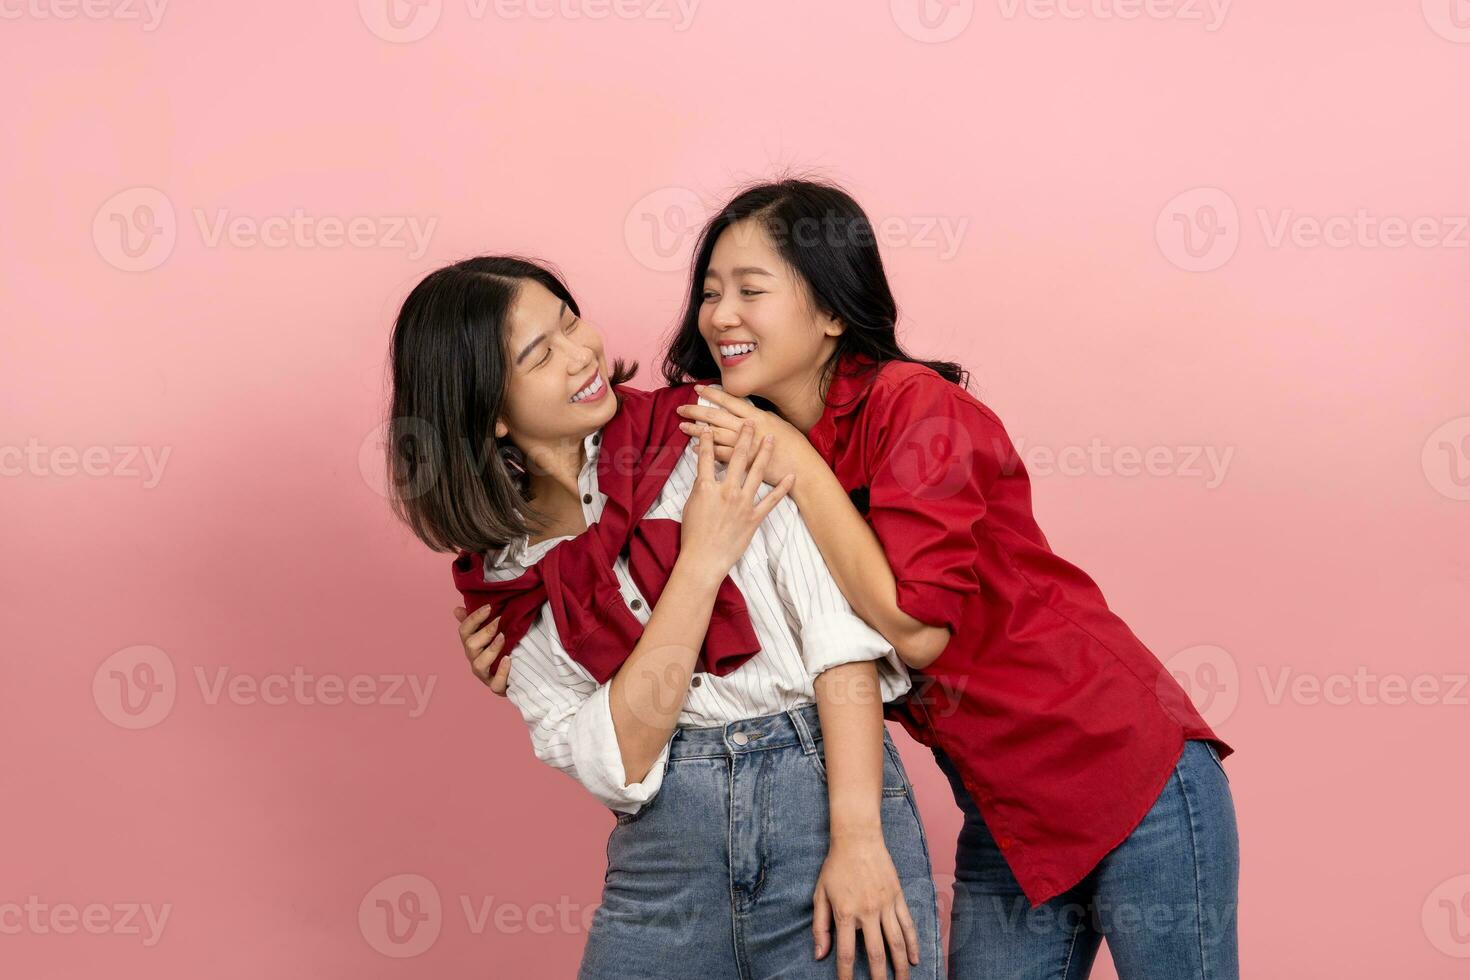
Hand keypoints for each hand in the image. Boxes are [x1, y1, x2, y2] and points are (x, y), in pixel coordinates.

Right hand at [454, 604, 508, 695]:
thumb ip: (475, 622)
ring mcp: (485, 675)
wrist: (517, 674)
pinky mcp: (497, 687)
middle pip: (470, 646)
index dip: (474, 618)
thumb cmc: (501, 649)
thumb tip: (457, 609)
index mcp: (471, 645)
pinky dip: (502, 672)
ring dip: (491, 649)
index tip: (489, 606)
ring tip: (503, 637)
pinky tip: (509, 659)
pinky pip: (496, 683)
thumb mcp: (490, 633)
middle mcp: (475, 659)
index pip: (465, 630)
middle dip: (485, 632)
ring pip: (480, 665)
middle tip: (499, 620)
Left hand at [676, 384, 813, 486]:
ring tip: (682, 427)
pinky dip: (706, 451)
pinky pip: (720, 455)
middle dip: (697, 411)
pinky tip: (695, 449)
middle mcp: (749, 428)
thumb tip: (746, 412)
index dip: (712, 394)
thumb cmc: (794, 446)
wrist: (801, 468)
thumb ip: (760, 417)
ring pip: (714, 435)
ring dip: (696, 431)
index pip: (730, 401)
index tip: (698, 389)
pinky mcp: (743, 462)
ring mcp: (745, 446)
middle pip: (716, 416)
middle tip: (681, 408)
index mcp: (757, 416)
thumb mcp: (778, 424)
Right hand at [678, 420, 793, 583]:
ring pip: (756, 472)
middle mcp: (726, 491)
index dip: (708, 439)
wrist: (704, 559)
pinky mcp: (754, 517)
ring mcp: (742, 503)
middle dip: (744, 436)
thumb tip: (706, 475)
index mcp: (706, 487)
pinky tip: (791, 476)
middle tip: (750, 421)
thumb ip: (701, 488)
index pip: (706, 457)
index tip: (710, 426)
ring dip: (764, 453)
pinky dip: (783, 488)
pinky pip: (771, 500)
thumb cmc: (694, 535)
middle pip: (736, 457)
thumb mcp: (691, 506)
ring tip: (770, 438)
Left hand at [812, 833, 920, 979]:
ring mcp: (886, 904)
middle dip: (878, 977)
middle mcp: (868, 912)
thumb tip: (820, 955)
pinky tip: (914, 960)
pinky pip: (908, 925)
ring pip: (896, 942)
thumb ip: (820, 927)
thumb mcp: (820, 894)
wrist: (858, 838)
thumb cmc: (835, 866)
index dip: (846, 975)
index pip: (846, 953)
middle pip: (876, 953)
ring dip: (900, 966)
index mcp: (845, 913)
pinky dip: (912, 944)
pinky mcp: (898, 897)